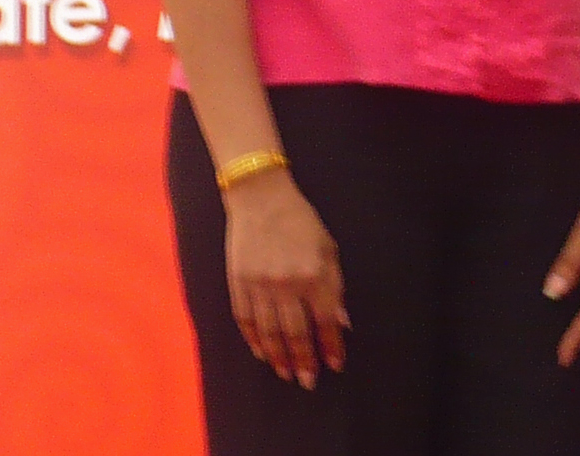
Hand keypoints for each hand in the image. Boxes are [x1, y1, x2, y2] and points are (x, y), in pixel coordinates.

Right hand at [223, 171, 346, 388]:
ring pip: (269, 332)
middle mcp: (286, 284)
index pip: (325, 320)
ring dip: (279, 356)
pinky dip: (254, 340)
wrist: (260, 198)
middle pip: (296, 332)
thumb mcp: (328, 247)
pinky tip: (262, 353)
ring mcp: (258, 285)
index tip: (335, 364)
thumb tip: (342, 321)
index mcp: (313, 273)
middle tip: (309, 381)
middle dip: (304, 360)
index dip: (331, 345)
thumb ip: (335, 285)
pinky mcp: (237, 283)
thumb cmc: (300, 221)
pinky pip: (245, 320)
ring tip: (286, 373)